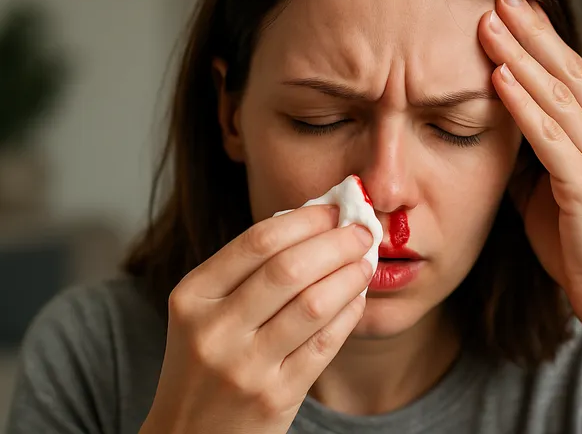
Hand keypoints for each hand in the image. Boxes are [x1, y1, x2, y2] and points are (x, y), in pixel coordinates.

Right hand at [140, 205, 372, 433]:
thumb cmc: (205, 362)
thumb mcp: (205, 311)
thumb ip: (248, 269)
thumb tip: (314, 220)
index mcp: (192, 297)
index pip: (258, 241)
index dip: (305, 219)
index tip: (334, 208)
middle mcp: (214, 331)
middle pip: (288, 268)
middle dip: (336, 242)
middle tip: (361, 231)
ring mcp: (245, 367)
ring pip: (313, 304)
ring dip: (350, 275)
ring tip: (365, 261)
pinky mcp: (276, 397)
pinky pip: (325, 343)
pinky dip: (349, 313)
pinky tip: (357, 297)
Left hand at [478, 0, 581, 390]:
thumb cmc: (580, 249)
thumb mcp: (550, 194)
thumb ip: (532, 161)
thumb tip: (501, 136)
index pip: (573, 78)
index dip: (544, 42)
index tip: (514, 14)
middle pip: (567, 74)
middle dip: (532, 34)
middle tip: (501, 0)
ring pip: (558, 96)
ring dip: (520, 57)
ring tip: (491, 25)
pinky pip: (549, 135)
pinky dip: (523, 104)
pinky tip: (500, 78)